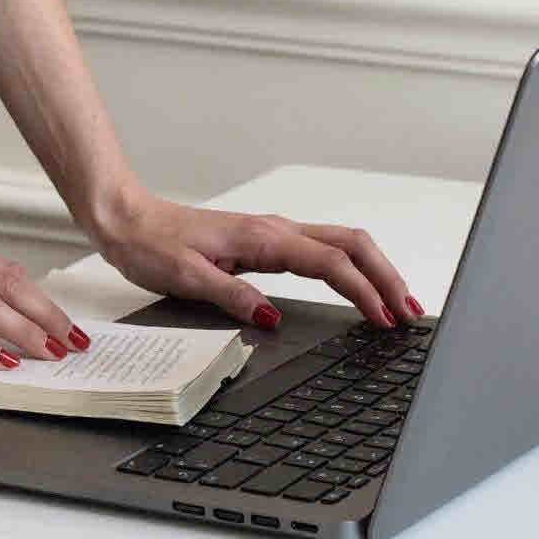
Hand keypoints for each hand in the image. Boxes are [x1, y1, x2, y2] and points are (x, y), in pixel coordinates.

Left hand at [88, 187, 421, 329]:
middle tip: (412, 313)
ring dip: (374, 271)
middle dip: (387, 277)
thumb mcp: (185, 278)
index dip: (366, 291)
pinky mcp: (264, 242)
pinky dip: (350, 269)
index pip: (331, 264)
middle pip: (351, 245)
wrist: (126, 218)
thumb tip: (270, 317)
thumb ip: (231, 295)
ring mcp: (271, 233)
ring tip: (399, 305)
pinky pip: (321, 251)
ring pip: (341, 245)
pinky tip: (357, 289)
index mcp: (261, 237)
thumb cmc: (150, 244)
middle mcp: (273, 230)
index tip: (388, 320)